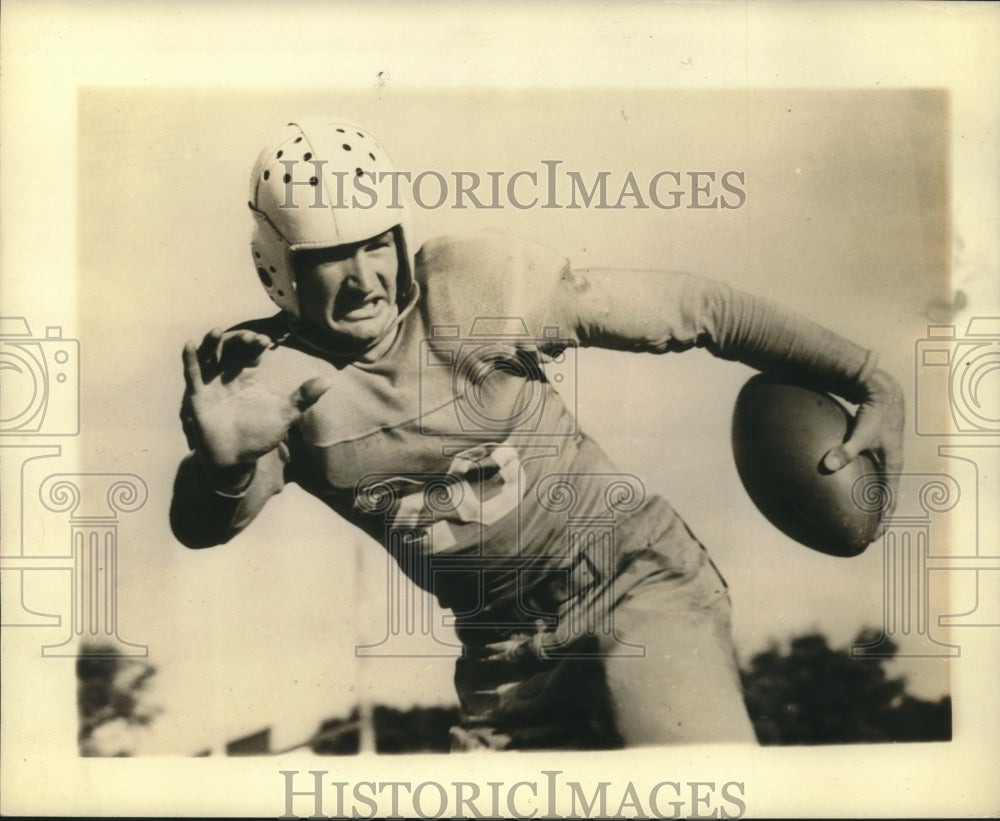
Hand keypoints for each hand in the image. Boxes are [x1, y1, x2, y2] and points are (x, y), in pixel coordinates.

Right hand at [181, 328, 332, 487]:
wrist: (237, 459)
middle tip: (249, 337)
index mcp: (247, 377)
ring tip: (217, 331)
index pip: (250, 353)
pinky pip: (192, 375)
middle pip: (230, 350)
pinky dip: (190, 360)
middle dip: (237, 340)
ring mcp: (212, 385)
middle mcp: (228, 377)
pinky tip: (189, 344)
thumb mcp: (285, 414)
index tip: (266, 340)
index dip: (255, 344)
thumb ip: (303, 397)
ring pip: (209, 357)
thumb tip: (329, 381)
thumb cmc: (259, 436)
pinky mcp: (198, 397)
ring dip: (212, 343)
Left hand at [822, 368, 904, 525]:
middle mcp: (891, 462)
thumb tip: (828, 465)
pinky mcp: (876, 446)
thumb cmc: (875, 414)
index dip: (884, 519)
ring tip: (862, 514)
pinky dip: (865, 483)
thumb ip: (845, 451)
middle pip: (886, 495)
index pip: (890, 499)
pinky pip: (872, 471)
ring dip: (872, 500)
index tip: (876, 535)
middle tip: (869, 532)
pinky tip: (851, 485)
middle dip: (879, 515)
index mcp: (892, 464)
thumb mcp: (861, 434)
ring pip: (880, 484)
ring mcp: (885, 454)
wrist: (884, 391)